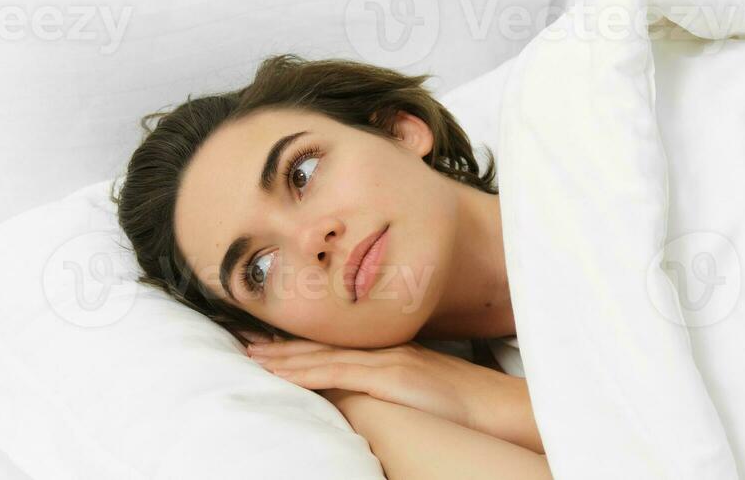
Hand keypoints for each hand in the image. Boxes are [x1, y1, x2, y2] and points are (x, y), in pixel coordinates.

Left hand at [248, 339, 540, 452]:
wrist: (500, 405)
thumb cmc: (470, 404)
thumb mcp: (428, 389)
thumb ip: (401, 385)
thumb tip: (381, 396)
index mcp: (393, 352)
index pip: (337, 344)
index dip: (302, 341)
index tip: (270, 338)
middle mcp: (385, 349)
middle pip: (323, 344)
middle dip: (282, 343)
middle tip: (244, 339)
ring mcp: (387, 360)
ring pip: (323, 356)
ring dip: (283, 356)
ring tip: (250, 355)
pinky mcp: (390, 375)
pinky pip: (337, 373)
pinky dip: (305, 371)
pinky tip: (282, 373)